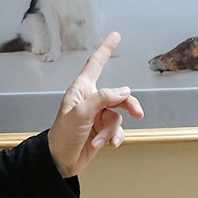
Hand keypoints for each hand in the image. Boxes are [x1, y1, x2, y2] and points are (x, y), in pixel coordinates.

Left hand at [47, 32, 143, 177]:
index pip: (95, 64)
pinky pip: (117, 129)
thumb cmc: (63, 135)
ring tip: (103, 140)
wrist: (60, 161)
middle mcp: (91, 99)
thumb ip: (103, 99)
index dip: (106, 49)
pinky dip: (115, 137)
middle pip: (118, 95)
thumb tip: (125, 91)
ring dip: (112, 130)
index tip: (116, 35)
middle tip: (137, 113)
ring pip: (118, 115)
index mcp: (81, 89)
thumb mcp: (81, 114)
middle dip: (128, 105)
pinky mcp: (102, 130)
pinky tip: (110, 145)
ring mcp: (97, 115)